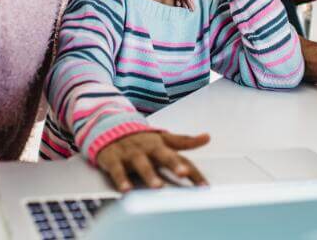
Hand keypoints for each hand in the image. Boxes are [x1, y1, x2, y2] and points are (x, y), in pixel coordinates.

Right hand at [95, 131, 209, 191]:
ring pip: (141, 164)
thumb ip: (184, 141)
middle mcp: (148, 148)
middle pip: (163, 155)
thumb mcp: (163, 139)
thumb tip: (207, 137)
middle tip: (183, 173)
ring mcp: (131, 153)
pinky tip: (127, 191)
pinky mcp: (113, 158)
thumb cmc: (141, 138)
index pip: (181, 158)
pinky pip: (117, 170)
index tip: (205, 187)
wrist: (109, 127)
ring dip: (150, 175)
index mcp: (161, 145)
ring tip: (158, 187)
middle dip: (173, 163)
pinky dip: (122, 180)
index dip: (193, 172)